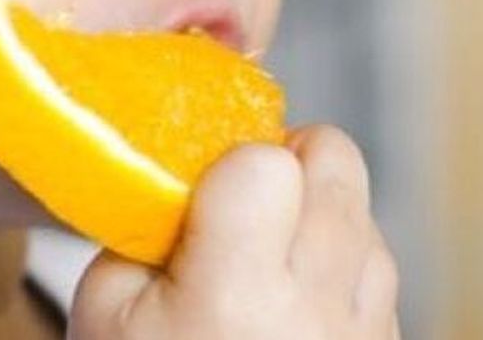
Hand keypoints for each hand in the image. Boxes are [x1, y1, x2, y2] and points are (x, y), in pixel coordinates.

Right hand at [71, 125, 401, 338]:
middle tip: (243, 208)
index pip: (266, 162)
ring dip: (322, 219)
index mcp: (238, 290)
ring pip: (363, 215)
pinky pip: (379, 275)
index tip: (206, 198)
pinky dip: (344, 273)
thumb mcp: (103, 325)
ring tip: (267, 269)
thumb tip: (178, 186)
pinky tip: (296, 312)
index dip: (231, 165)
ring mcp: (366, 329)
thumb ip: (136, 238)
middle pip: (338, 160)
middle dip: (290, 163)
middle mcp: (318, 302)